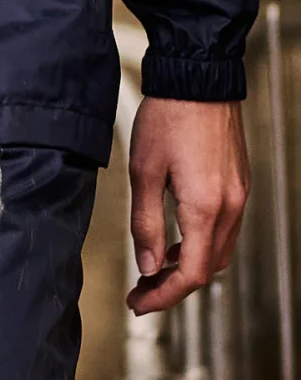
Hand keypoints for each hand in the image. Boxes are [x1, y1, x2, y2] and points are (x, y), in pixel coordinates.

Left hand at [127, 99, 249, 316]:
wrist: (198, 76)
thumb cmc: (169, 117)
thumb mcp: (143, 175)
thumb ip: (146, 226)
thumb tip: (149, 267)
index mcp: (206, 207)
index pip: (191, 274)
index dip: (164, 297)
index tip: (139, 303)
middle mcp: (230, 205)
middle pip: (207, 269)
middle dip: (172, 288)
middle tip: (140, 292)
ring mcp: (239, 194)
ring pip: (217, 252)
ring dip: (186, 268)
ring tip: (153, 271)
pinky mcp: (238, 183)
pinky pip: (224, 230)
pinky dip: (199, 246)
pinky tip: (174, 242)